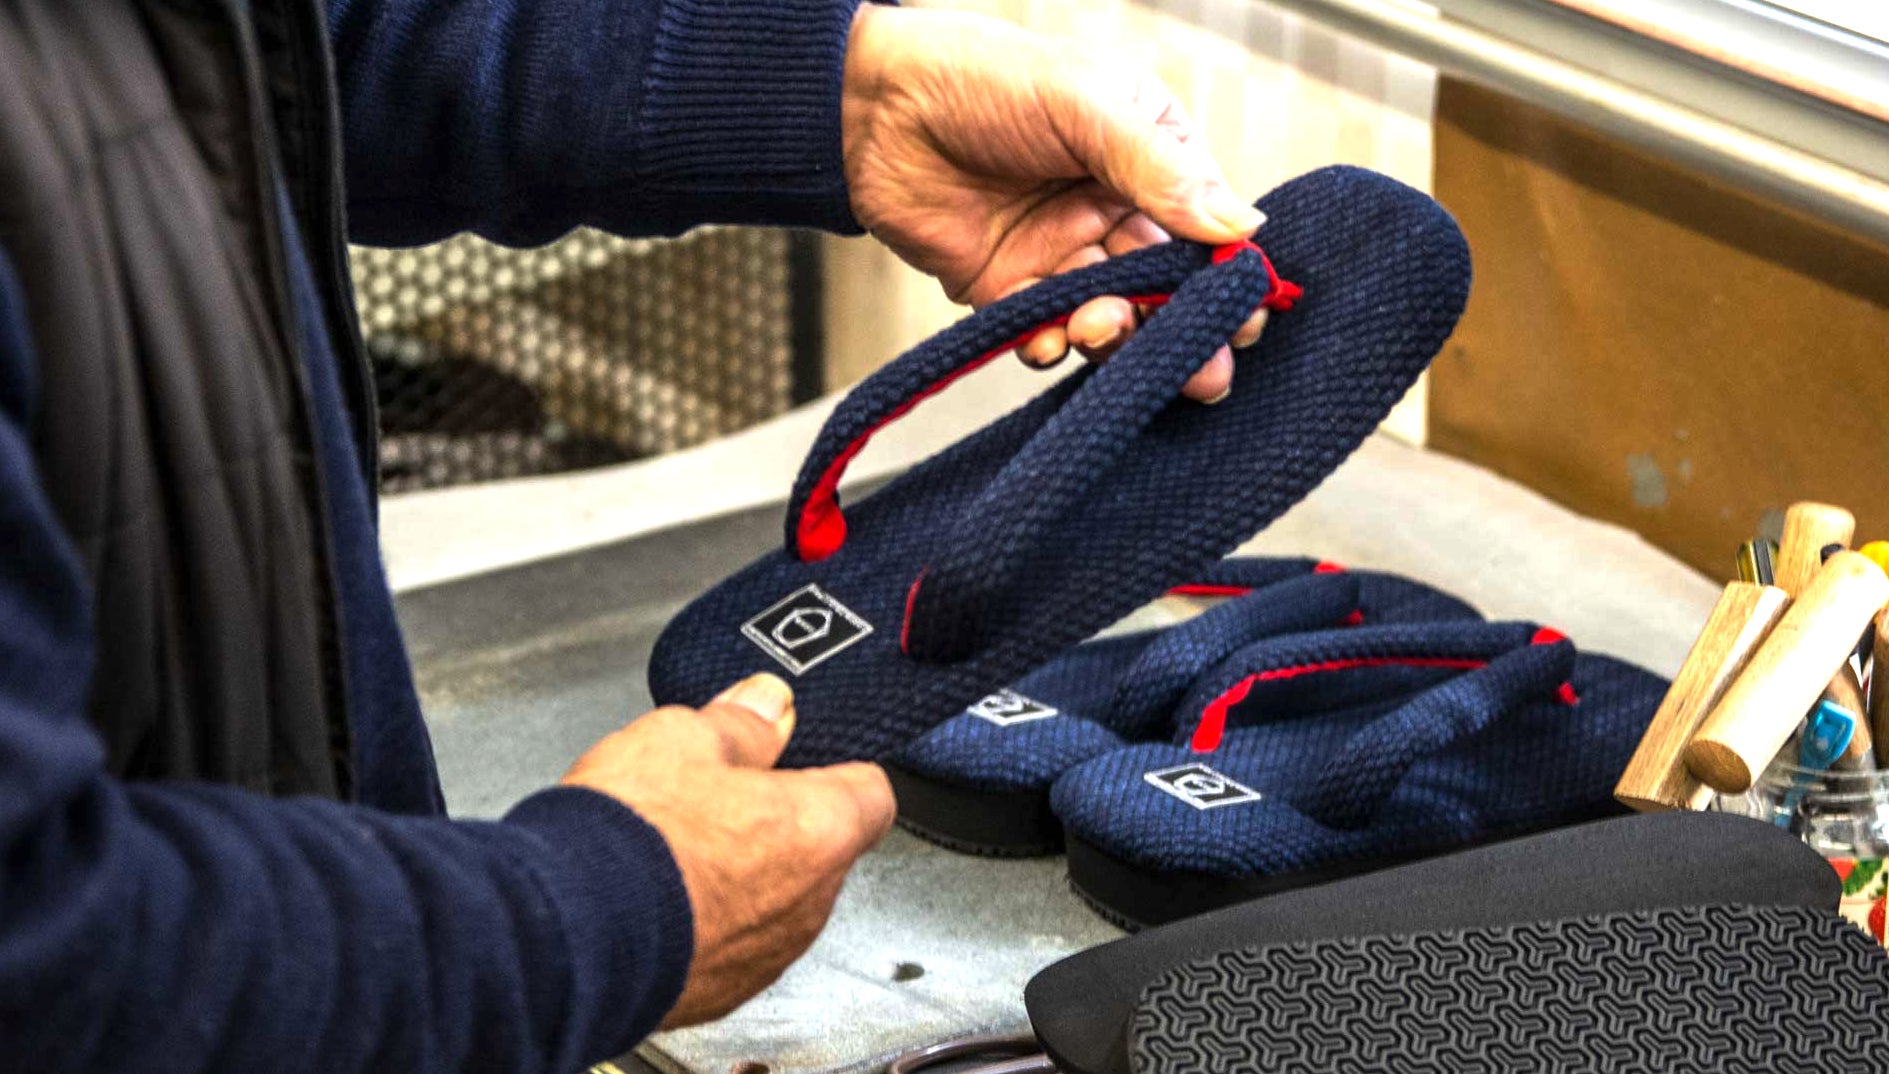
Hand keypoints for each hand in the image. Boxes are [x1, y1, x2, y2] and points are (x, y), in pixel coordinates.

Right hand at [560, 674, 894, 1027]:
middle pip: (822, 849)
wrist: (563, 934)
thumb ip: (740, 722)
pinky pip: (734, 944)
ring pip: (777, 900)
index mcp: (818, 829)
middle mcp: (808, 901)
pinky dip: (708, 920)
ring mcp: (767, 953)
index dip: (840, 770)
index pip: (873, 794)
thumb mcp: (681, 740)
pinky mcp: (722, 990)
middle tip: (723, 794)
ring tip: (677, 845)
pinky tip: (660, 894)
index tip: (807, 758)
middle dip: (779, 821)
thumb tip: (766, 702)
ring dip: (743, 874)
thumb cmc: (629, 838)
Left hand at [840, 4, 1269, 401]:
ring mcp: (1062, 252)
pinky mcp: (1009, 288)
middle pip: (1167, 286)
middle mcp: (1113, 209)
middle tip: (1204, 376)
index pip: (1207, 226)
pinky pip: (1045, 331)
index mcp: (1149, 155)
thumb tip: (1240, 227)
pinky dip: (1051, 345)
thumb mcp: (1087, 106)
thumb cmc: (985, 78)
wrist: (875, 104)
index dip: (1226, 276)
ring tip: (1100, 329)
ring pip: (1110, 315)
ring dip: (1114, 336)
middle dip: (1185, 332)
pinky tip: (1048, 339)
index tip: (1243, 320)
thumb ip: (1160, 171)